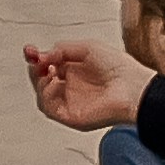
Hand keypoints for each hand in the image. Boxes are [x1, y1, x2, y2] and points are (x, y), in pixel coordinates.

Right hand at [26, 38, 145, 132]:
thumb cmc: (120, 68)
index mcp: (76, 72)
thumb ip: (62, 49)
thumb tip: (43, 55)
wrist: (133, 88)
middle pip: (41, 80)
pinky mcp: (71, 116)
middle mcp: (72, 88)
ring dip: (39, 81)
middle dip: (35, 68)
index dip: (37, 58)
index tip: (31, 51)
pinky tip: (53, 82)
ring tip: (49, 71)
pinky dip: (45, 94)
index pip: (48, 66)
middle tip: (37, 60)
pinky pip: (48, 108)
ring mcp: (71, 102)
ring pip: (42, 96)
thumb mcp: (87, 48)